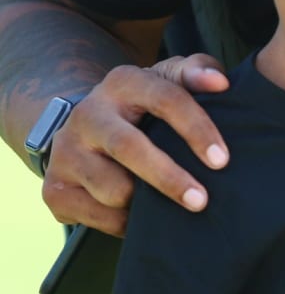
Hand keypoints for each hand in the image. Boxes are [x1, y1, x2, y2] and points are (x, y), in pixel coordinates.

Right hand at [41, 54, 229, 235]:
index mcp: (123, 82)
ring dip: (146, 203)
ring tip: (165, 202)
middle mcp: (88, 113)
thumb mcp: (168, 79)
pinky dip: (126, 222)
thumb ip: (197, 71)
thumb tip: (220, 82)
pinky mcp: (54, 189)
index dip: (196, 129)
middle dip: (169, 178)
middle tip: (201, 201)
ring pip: (113, 189)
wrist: (85, 127)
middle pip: (129, 148)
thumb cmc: (145, 103)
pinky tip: (139, 213)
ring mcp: (66, 152)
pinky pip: (98, 217)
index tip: (222, 159)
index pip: (165, 99)